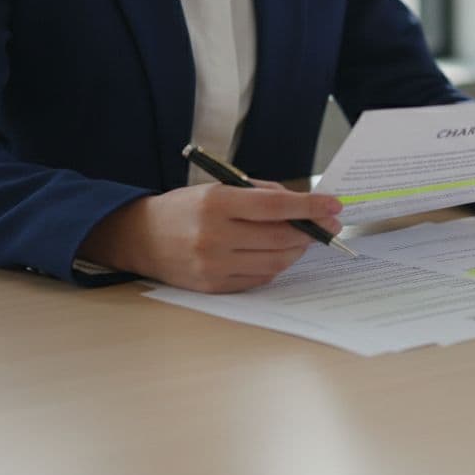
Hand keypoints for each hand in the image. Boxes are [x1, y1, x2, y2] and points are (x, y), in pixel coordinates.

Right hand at [79, 180, 342, 292]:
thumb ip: (260, 194)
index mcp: (216, 204)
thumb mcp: (218, 187)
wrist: (140, 238)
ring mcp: (213, 266)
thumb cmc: (185, 208)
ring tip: (304, 238)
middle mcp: (214, 237)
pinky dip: (275, 266)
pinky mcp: (213, 286)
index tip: (334, 205)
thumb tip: (304, 206)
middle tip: (327, 224)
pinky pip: (259, 279)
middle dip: (311, 231)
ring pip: (275, 262)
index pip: (274, 206)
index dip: (309, 206)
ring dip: (297, 250)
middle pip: (280, 238)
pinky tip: (277, 253)